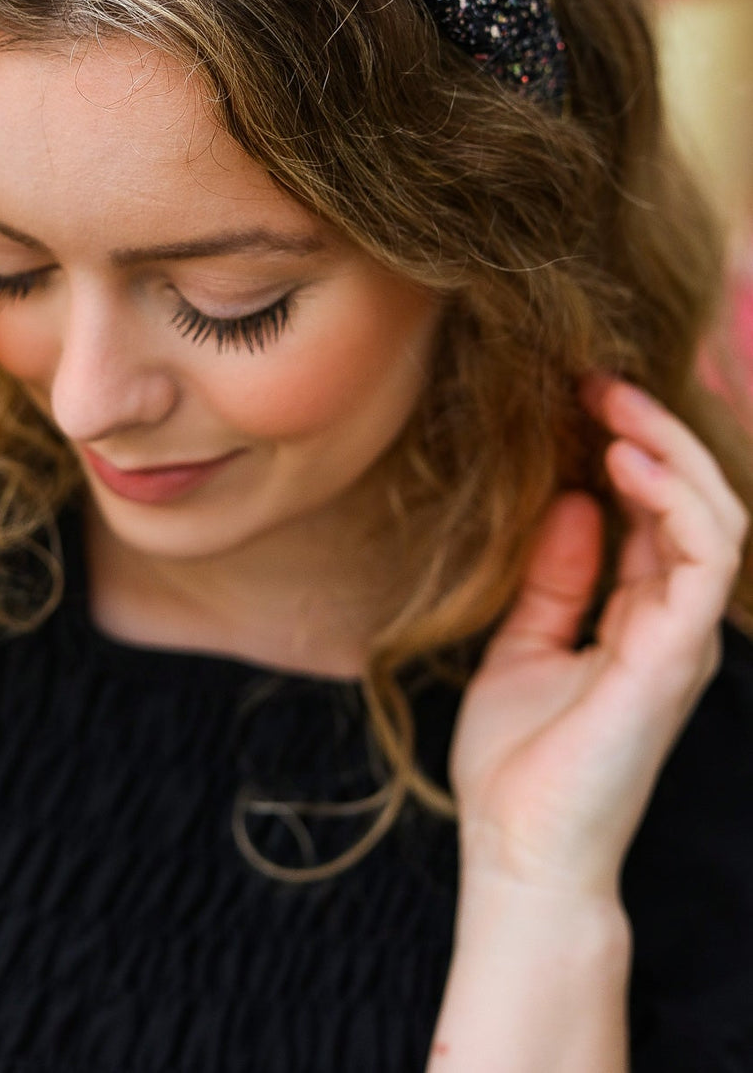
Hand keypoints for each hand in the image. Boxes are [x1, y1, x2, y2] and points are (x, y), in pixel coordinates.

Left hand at [449, 375, 747, 897]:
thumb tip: (572, 500)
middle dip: (653, 429)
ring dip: (668, 447)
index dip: (629, 447)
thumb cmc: (519, 764)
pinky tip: (623, 457)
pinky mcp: (677, 655)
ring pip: (714, 515)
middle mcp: (673, 621)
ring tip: (612, 402)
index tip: (577, 393)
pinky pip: (703, 556)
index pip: (657, 513)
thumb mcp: (521, 645)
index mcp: (640, 618)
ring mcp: (683, 638)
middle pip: (694, 501)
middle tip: (596, 379)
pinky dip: (673, 497)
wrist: (517, 852)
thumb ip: (553, 578)